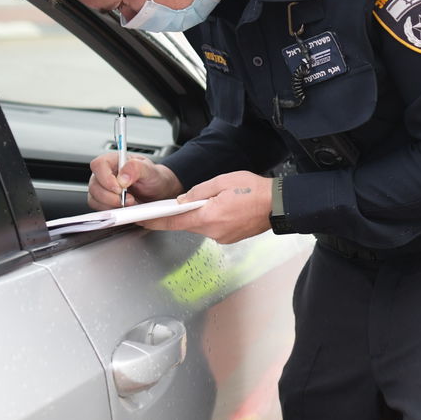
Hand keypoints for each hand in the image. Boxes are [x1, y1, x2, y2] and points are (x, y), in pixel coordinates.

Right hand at [87, 152, 183, 210]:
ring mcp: (102, 188)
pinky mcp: (103, 201)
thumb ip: (136, 168)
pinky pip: (99, 208)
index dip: (106, 178)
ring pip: (95, 199)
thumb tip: (122, 177)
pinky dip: (111, 211)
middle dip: (112, 196)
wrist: (157, 192)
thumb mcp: (149, 170)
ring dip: (112, 205)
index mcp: (113, 160)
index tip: (119, 188)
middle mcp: (104, 174)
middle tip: (130, 199)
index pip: (99, 165)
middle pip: (94, 185)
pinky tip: (124, 207)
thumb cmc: (152, 178)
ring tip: (130, 202)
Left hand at [139, 171, 271, 243]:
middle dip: (181, 213)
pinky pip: (213, 228)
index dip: (155, 221)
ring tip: (216, 200)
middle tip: (183, 201)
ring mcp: (222, 237)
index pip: (174, 221)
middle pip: (187, 223)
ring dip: (200, 214)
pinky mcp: (229, 238)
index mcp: (209, 217)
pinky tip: (223, 208)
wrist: (279, 205)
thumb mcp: (223, 181)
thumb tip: (183, 200)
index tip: (141, 220)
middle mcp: (214, 231)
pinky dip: (212, 219)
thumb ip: (198, 191)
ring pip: (201, 225)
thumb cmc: (255, 191)